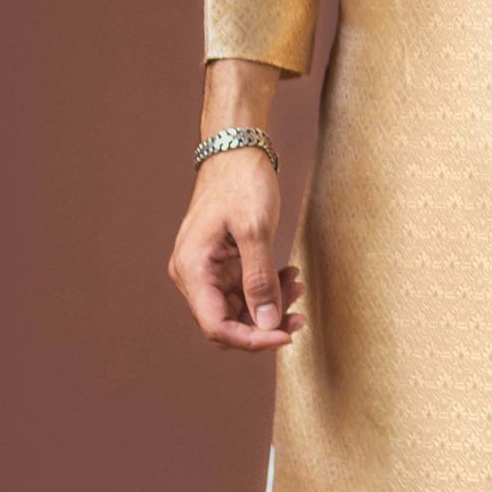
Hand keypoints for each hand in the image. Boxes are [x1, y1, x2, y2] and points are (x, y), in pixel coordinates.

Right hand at [168, 150, 302, 350]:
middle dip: (265, 324)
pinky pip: (244, 291)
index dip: (251, 340)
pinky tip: (288, 276)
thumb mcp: (256, 230)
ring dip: (270, 305)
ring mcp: (206, 271)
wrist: (236, 151)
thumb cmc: (242, 183)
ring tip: (297, 284)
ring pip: (238, 310)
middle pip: (228, 323)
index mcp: (192, 270)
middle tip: (299, 314)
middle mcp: (193, 276)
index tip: (285, 335)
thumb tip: (268, 324)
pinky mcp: (221, 265)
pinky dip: (267, 289)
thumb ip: (260, 280)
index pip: (216, 326)